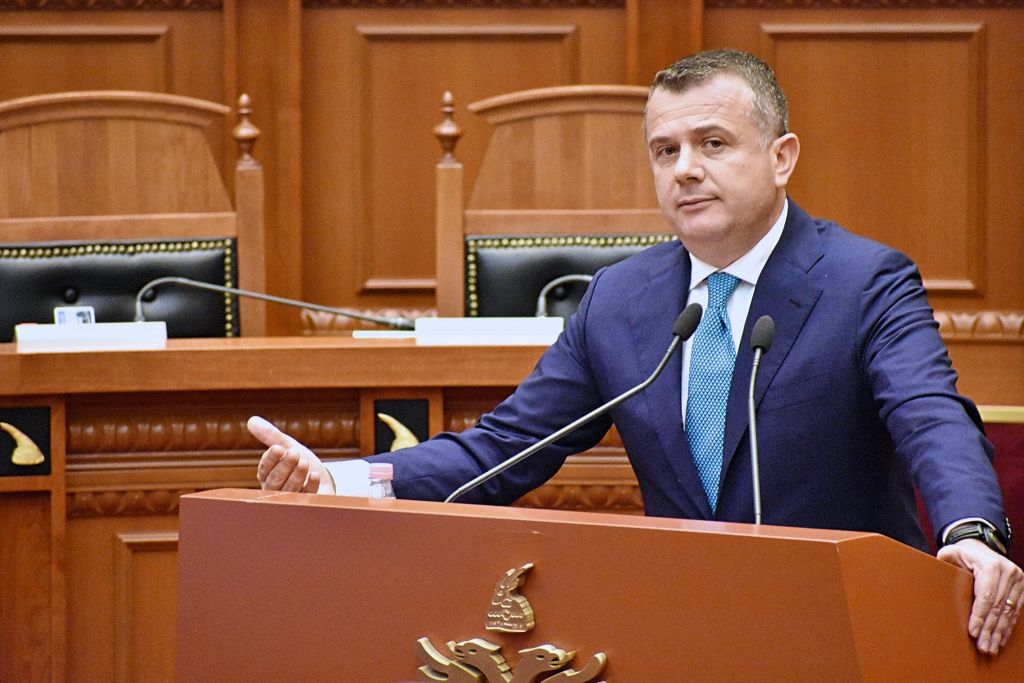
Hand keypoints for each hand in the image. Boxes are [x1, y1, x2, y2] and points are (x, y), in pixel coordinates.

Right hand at [248, 416, 335, 494]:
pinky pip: (306, 497)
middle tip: (295, 454)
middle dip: (284, 467)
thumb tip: (251, 420)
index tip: (278, 448)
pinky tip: (314, 475)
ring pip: (288, 491)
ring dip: (296, 476)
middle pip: (274, 482)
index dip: (270, 459)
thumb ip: (271, 436)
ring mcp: (291, 501)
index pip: (264, 469)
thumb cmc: (302, 463)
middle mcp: (276, 491)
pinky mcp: (307, 504)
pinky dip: (311, 486)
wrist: (324, 479)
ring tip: (304, 462)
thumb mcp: (289, 446)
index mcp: (268, 476)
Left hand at [937, 539, 1022, 654]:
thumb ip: (945, 561)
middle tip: (982, 647)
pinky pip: (1015, 612)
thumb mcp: (950, 554)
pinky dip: (1007, 627)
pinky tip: (1000, 639)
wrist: (979, 548)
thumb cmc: (961, 554)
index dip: (979, 616)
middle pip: (998, 608)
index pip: (986, 596)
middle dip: (989, 630)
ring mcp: (1018, 581)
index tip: (972, 633)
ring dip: (999, 633)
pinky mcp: (1021, 589)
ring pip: (1008, 613)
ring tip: (990, 648)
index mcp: (991, 565)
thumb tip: (937, 573)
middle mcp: (1009, 572)